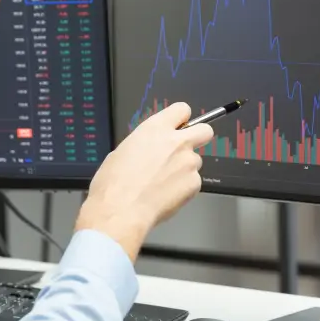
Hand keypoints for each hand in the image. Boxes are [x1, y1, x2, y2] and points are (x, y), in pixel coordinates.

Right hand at [76, 102, 213, 259]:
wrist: (120, 211)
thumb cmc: (114, 185)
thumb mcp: (122, 151)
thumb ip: (145, 144)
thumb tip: (151, 149)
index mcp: (155, 129)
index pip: (182, 109)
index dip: (181, 119)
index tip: (180, 125)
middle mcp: (176, 142)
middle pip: (205, 130)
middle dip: (199, 137)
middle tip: (186, 148)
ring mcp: (188, 163)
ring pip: (196, 161)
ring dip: (185, 169)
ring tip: (164, 183)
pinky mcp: (194, 183)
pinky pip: (194, 182)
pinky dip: (183, 188)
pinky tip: (166, 195)